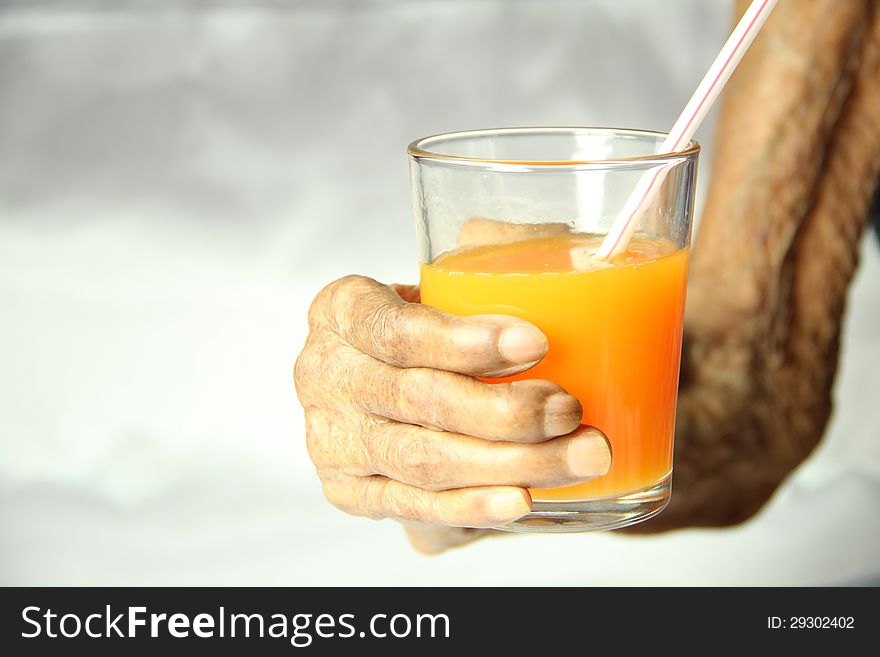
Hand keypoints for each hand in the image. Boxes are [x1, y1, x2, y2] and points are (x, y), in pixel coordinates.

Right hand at [293, 275, 610, 552]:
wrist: (404, 385)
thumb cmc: (435, 322)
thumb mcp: (452, 273)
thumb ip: (491, 249)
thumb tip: (549, 243)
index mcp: (340, 310)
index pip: (394, 329)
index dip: (462, 342)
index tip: (537, 342)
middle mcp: (324, 375)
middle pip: (414, 400)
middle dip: (503, 410)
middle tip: (570, 408)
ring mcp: (334, 441)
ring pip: (423, 459)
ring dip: (510, 462)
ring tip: (581, 455)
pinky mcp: (352, 493)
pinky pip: (417, 507)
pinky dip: (474, 506)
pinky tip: (523, 500)